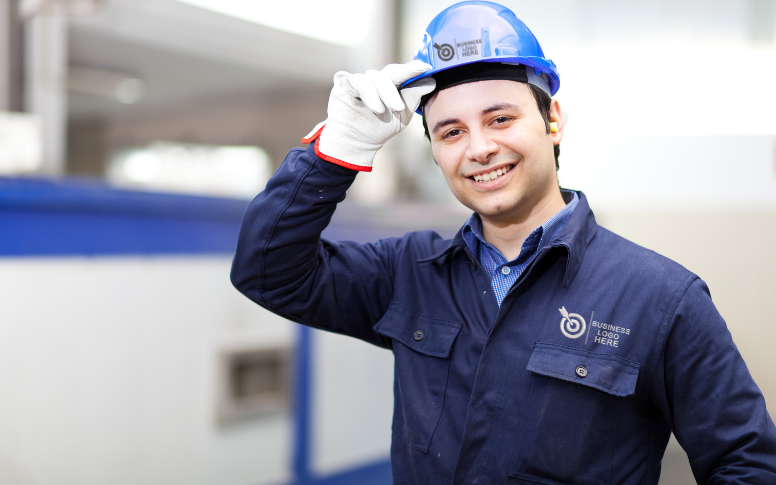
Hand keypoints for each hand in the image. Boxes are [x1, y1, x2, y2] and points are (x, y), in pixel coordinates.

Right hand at [302, 60, 435, 171]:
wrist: (357, 143)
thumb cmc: (379, 129)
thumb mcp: (401, 114)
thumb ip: (414, 96)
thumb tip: (431, 81)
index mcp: (390, 85)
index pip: (402, 72)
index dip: (413, 68)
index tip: (426, 67)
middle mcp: (375, 80)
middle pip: (390, 72)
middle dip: (402, 77)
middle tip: (411, 90)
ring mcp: (360, 80)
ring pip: (375, 77)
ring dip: (384, 93)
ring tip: (388, 110)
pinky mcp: (345, 84)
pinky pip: (358, 82)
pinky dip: (369, 94)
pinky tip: (376, 108)